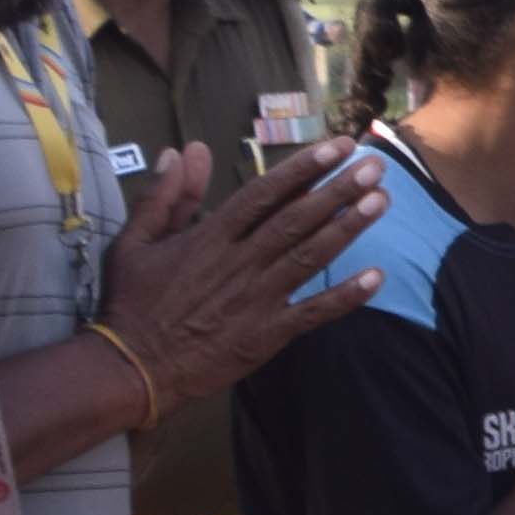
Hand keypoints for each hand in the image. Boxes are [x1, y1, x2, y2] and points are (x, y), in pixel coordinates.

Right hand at [101, 140, 389, 398]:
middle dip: (338, 190)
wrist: (134, 368)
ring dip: (348, 228)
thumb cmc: (133, 302)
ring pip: (310, 256)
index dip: (302, 168)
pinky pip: (312, 312)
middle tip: (374, 166)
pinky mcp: (267, 334)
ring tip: (382, 201)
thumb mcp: (136, 241)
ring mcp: (257, 298)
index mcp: (210, 236)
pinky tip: (376, 277)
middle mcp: (240, 262)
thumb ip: (165, 195)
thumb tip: (186, 150)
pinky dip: (345, 296)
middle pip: (297, 218)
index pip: (264, 193)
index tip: (335, 146)